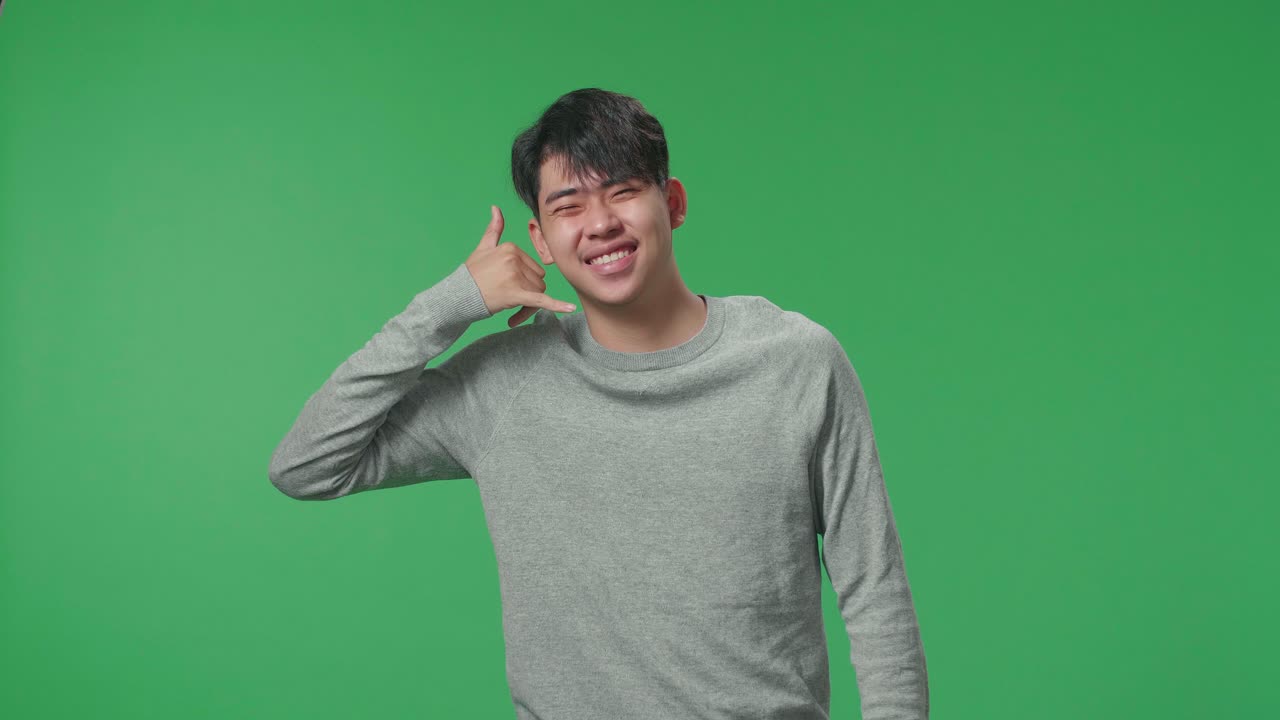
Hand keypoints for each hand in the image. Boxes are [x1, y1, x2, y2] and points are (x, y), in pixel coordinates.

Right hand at [466, 205, 576, 327]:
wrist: (459, 295)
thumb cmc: (472, 273)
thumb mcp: (483, 247)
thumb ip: (494, 229)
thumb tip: (496, 207)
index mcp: (511, 248)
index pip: (533, 267)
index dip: (524, 279)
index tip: (507, 285)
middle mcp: (514, 259)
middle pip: (538, 280)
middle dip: (528, 291)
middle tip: (508, 296)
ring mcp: (516, 277)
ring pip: (538, 292)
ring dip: (528, 303)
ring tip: (509, 305)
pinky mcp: (517, 294)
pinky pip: (541, 301)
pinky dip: (556, 306)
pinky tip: (570, 308)